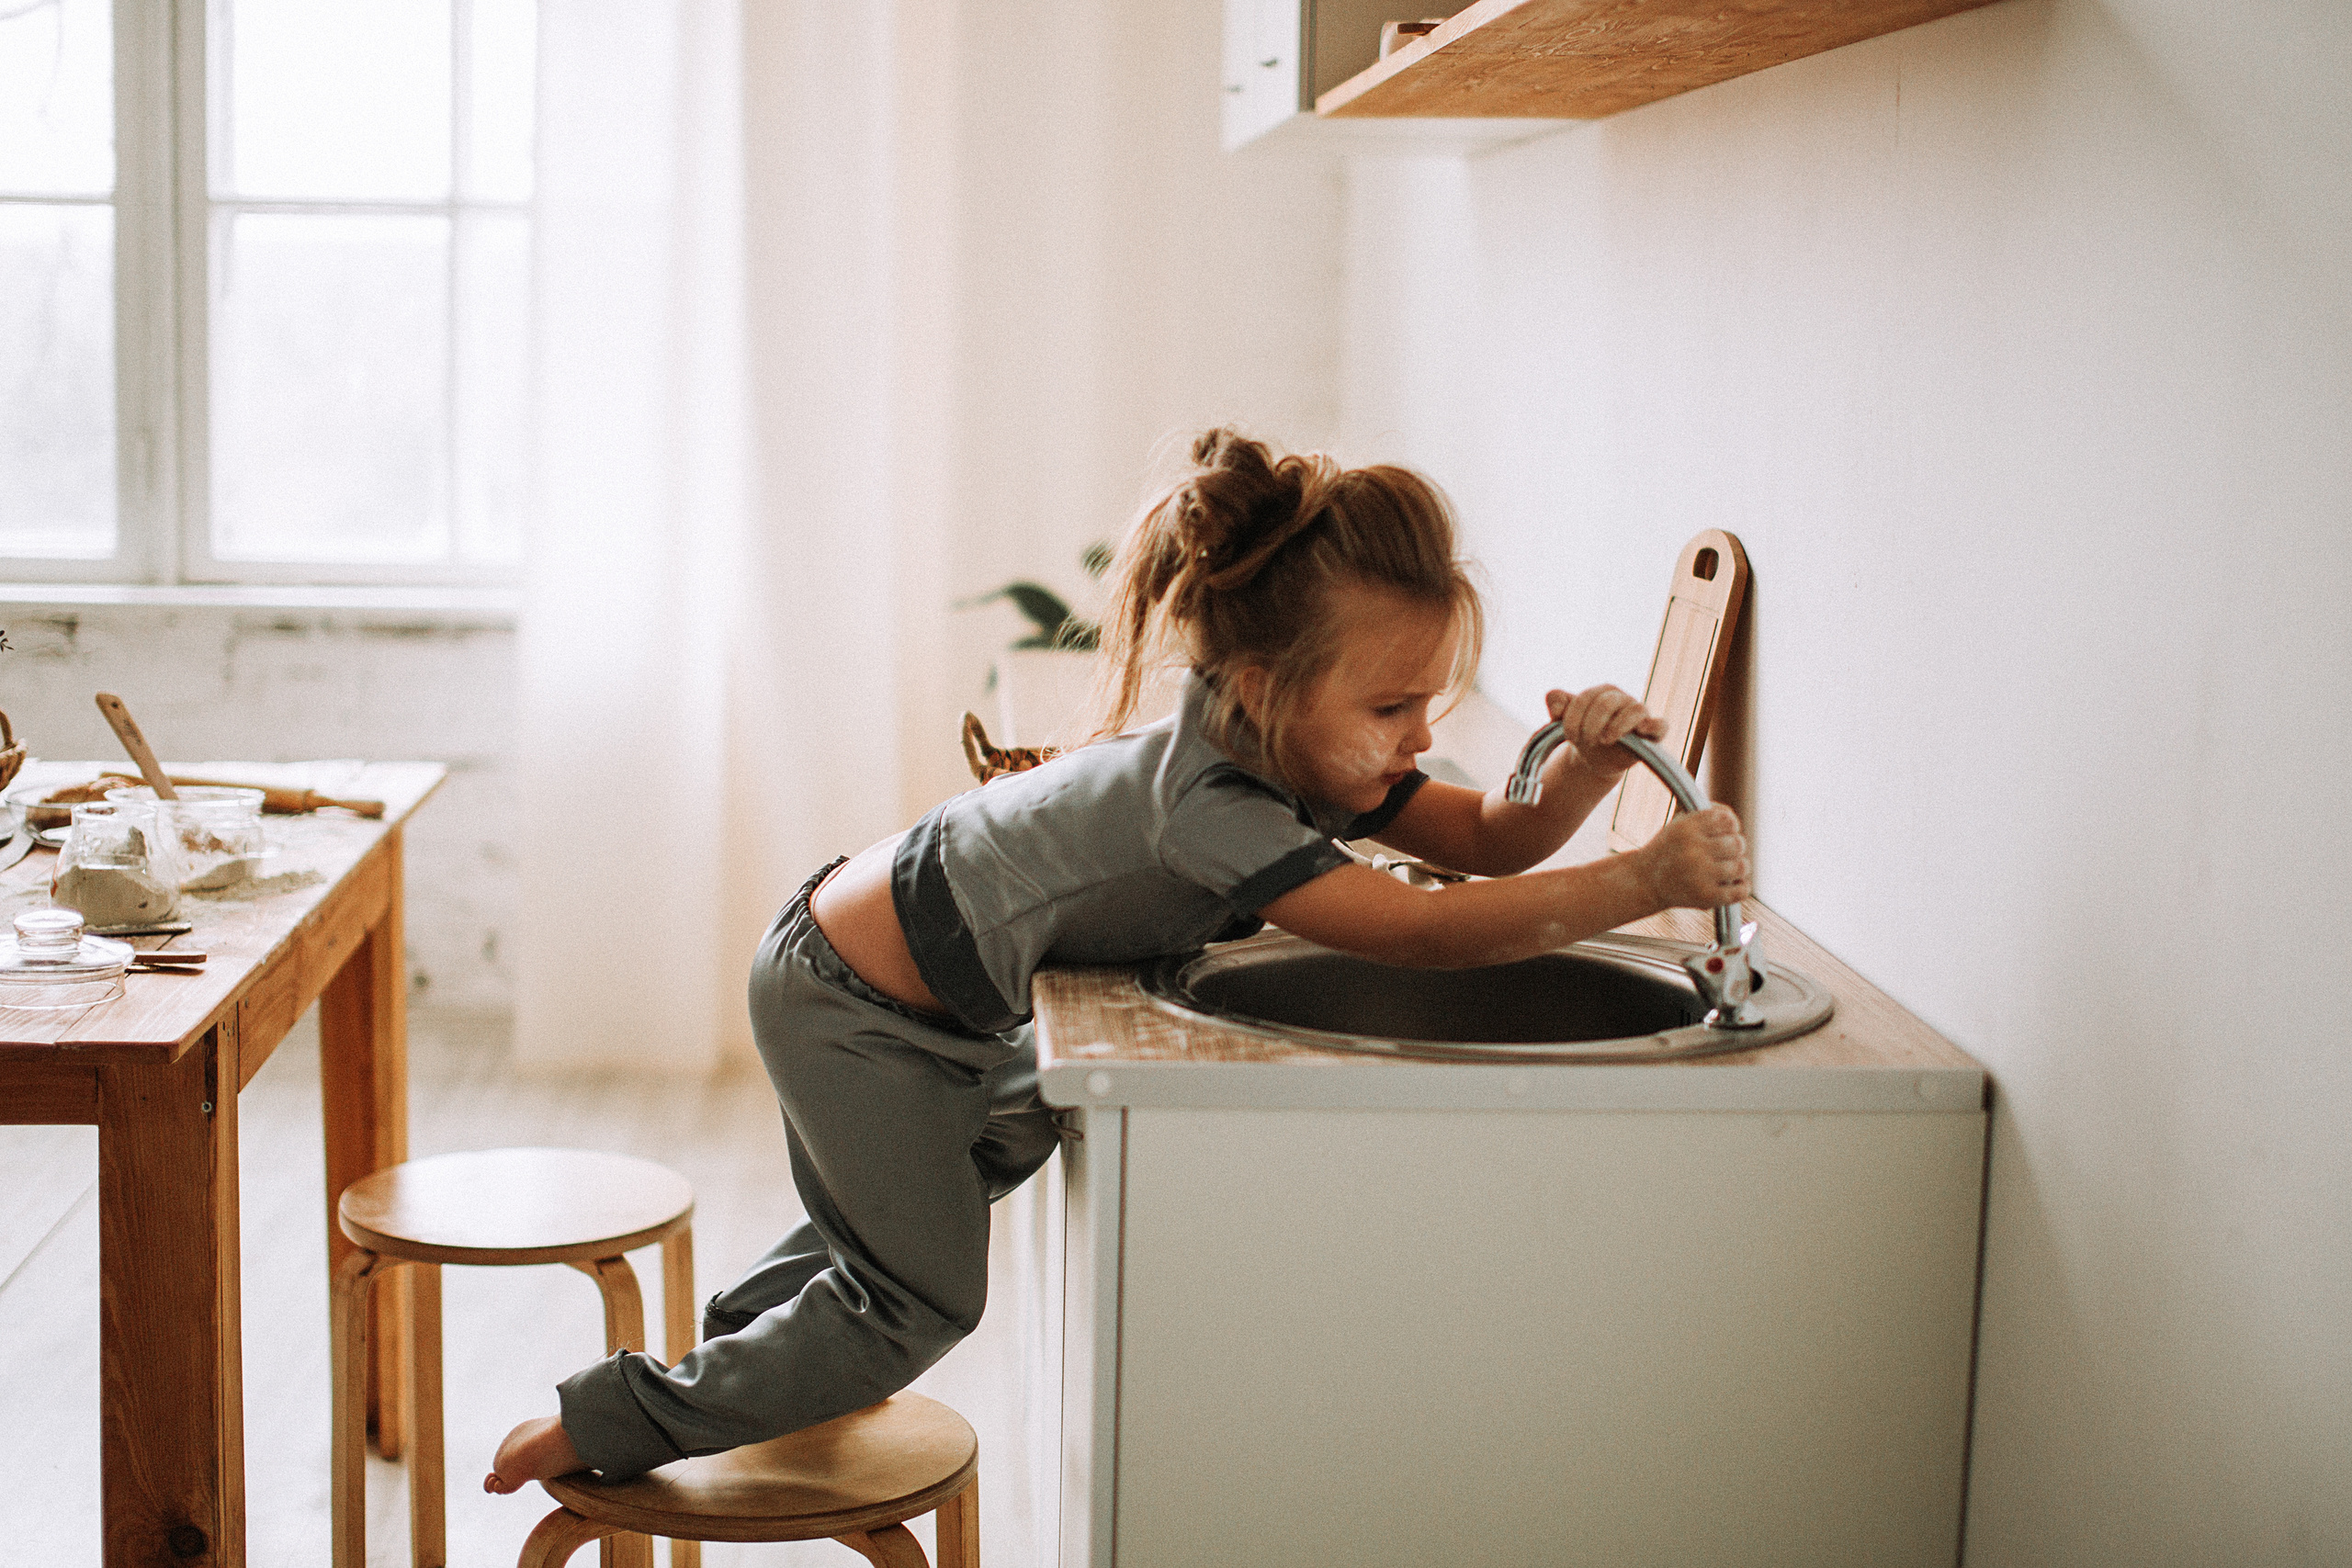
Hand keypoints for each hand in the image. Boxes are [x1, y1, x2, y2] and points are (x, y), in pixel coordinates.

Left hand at [1543, 685, 1666, 777]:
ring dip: (1616, 727)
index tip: (1568, 736)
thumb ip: (1556, 702)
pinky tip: (1639, 731)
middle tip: (1586, 740)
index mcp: (1602, 692)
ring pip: (1634, 710)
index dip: (1573, 718)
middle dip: (1591, 724)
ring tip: (1604, 740)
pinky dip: (1652, 726)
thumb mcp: (1563, 718)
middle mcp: (1622, 699)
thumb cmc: (1582, 732)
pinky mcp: (1652, 732)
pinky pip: (1660, 725)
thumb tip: (1556, 705)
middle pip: (1607, 703)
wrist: (1595, 757)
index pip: (1586, 698)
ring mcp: (1639, 714)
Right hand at [1635, 805, 1749, 910]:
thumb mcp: (1679, 824)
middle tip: (1726, 852)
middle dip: (1735, 847)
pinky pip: (1741, 891)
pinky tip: (1734, 884)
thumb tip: (1732, 818)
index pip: (1728, 820)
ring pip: (1741, 866)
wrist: (1644, 882)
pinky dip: (1742, 887)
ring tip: (1729, 868)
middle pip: (1737, 843)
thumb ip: (1707, 814)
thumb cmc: (1668, 849)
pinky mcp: (1706, 897)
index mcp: (1686, 828)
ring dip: (1739, 867)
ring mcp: (1700, 875)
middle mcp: (1693, 850)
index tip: (1725, 832)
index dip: (1731, 826)